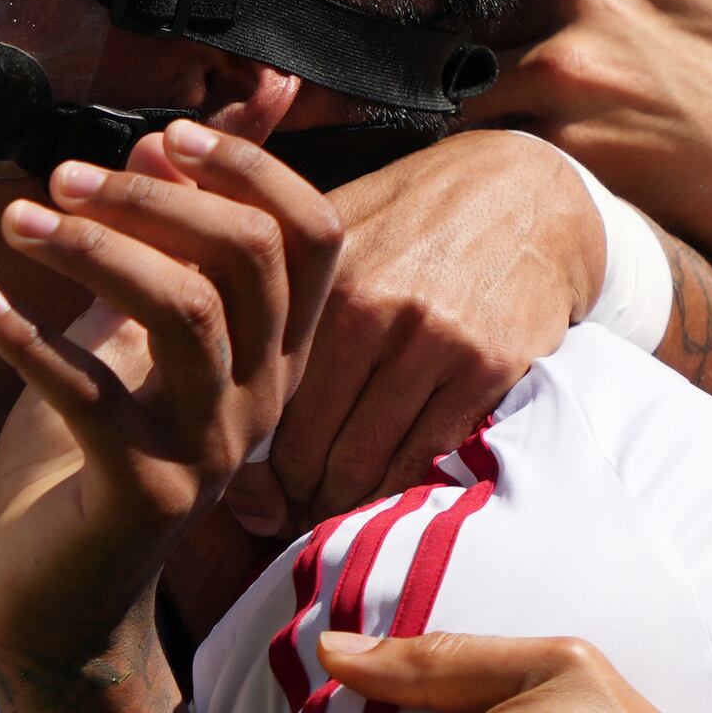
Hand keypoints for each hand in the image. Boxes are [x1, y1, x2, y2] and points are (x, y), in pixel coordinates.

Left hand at [0, 124, 340, 663]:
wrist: (59, 597)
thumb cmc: (86, 457)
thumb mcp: (122, 337)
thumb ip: (153, 252)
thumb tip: (159, 147)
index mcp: (270, 354)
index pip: (312, 237)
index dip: (253, 170)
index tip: (166, 137)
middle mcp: (260, 399)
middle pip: (250, 259)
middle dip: (156, 199)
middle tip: (62, 174)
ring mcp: (209, 449)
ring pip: (187, 312)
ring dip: (94, 249)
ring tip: (16, 219)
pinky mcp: (143, 492)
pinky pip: (89, 392)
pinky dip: (25, 335)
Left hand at [238, 130, 601, 532]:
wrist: (531, 193)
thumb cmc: (415, 212)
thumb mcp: (335, 218)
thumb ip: (265, 269)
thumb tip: (180, 310)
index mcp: (323, 278)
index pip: (262, 394)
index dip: (245, 454)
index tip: (242, 488)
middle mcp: (374, 311)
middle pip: (307, 444)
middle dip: (286, 495)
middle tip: (275, 518)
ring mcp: (436, 343)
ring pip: (363, 465)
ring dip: (336, 506)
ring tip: (320, 516)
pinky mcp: (487, 368)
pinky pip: (424, 459)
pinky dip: (395, 492)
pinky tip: (377, 500)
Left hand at [474, 0, 711, 302]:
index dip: (500, 21)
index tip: (499, 44)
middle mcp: (571, 36)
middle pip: (474, 44)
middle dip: (476, 65)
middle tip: (487, 96)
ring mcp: (565, 103)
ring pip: (472, 100)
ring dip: (475, 115)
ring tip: (488, 138)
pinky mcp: (570, 165)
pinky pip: (494, 154)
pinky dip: (490, 159)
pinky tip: (503, 174)